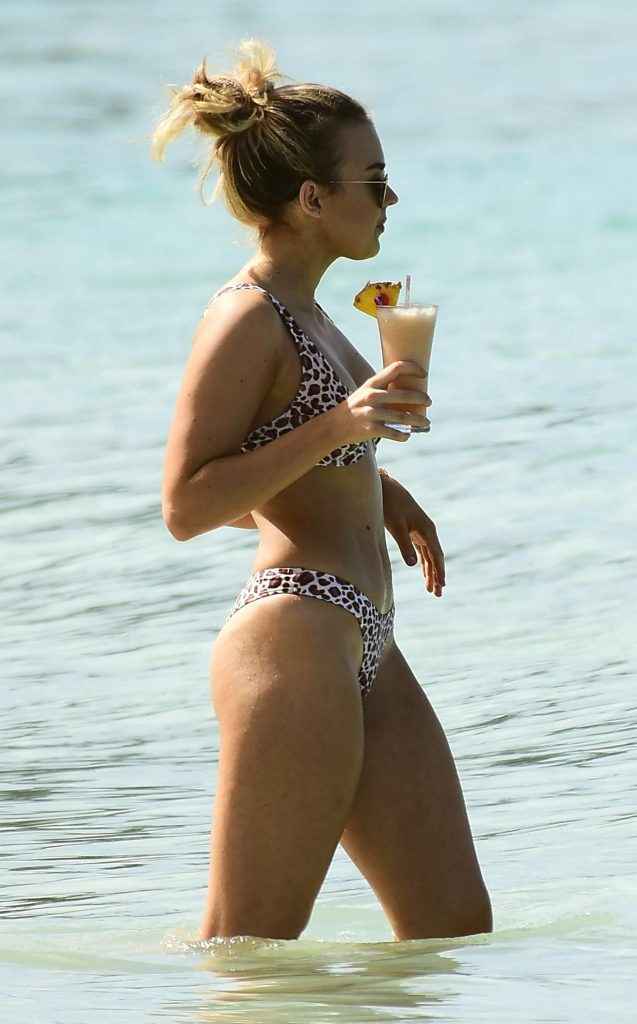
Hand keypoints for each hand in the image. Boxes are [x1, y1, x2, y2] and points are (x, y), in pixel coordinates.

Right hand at [334, 361, 429, 444]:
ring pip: (403, 417)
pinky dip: (404, 435)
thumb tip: (409, 389)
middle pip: (404, 395)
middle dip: (421, 398)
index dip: (413, 368)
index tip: (424, 374)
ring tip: (426, 423)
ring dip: (418, 420)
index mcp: (371, 383)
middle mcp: (372, 396)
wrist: (333, 426)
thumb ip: (383, 388)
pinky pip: (394, 433)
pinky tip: (409, 434)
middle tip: (429, 401)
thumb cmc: (355, 407)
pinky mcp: (371, 429)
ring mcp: (371, 413)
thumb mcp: (365, 392)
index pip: (396, 368)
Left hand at [381, 475, 445, 596]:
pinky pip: (423, 552)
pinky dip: (424, 564)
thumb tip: (413, 565)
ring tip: (431, 590)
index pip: (436, 555)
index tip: (441, 585)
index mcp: (427, 529)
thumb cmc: (390, 505)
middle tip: (437, 594)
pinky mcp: (414, 532)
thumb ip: (405, 545)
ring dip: (431, 572)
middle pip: (435, 558)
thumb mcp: (396, 526)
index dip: (439, 571)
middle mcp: (427, 531)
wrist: (385, 488)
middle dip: (437, 576)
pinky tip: (424, 574)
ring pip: (429, 556)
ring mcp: (421, 532)